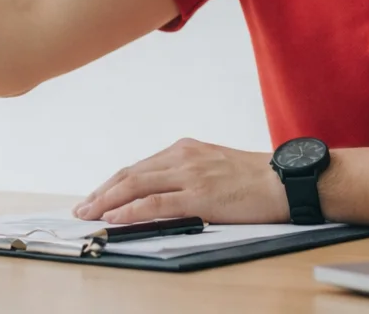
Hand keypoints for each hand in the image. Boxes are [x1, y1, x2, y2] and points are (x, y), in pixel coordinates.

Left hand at [71, 138, 289, 223]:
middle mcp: (183, 156)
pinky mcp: (200, 195)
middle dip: (102, 192)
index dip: (113, 183)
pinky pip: (156, 202)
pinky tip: (114, 217)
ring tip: (88, 214)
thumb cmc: (255, 178)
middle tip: (82, 208)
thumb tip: (163, 194)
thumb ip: (188, 175)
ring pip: (136, 185)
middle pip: (130, 174)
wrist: (286, 180)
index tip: (96, 196)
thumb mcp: (215, 167)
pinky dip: (131, 210)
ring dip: (107, 201)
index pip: (139, 167)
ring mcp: (190, 174)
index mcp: (185, 149)